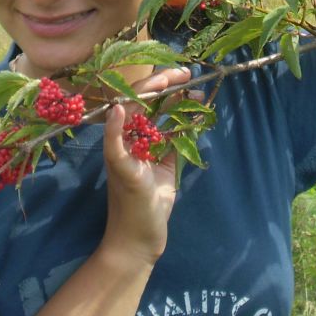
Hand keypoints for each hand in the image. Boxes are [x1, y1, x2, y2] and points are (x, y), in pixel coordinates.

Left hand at [98, 66, 189, 267]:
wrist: (140, 240)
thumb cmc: (129, 207)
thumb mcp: (122, 172)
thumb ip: (115, 140)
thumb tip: (116, 107)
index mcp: (120, 137)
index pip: (135, 101)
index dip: (152, 84)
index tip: (173, 75)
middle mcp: (134, 139)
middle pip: (151, 104)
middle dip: (168, 87)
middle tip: (189, 75)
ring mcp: (151, 150)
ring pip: (165, 118)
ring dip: (180, 103)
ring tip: (198, 92)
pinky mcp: (165, 163)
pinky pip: (177, 137)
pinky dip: (188, 124)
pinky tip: (200, 115)